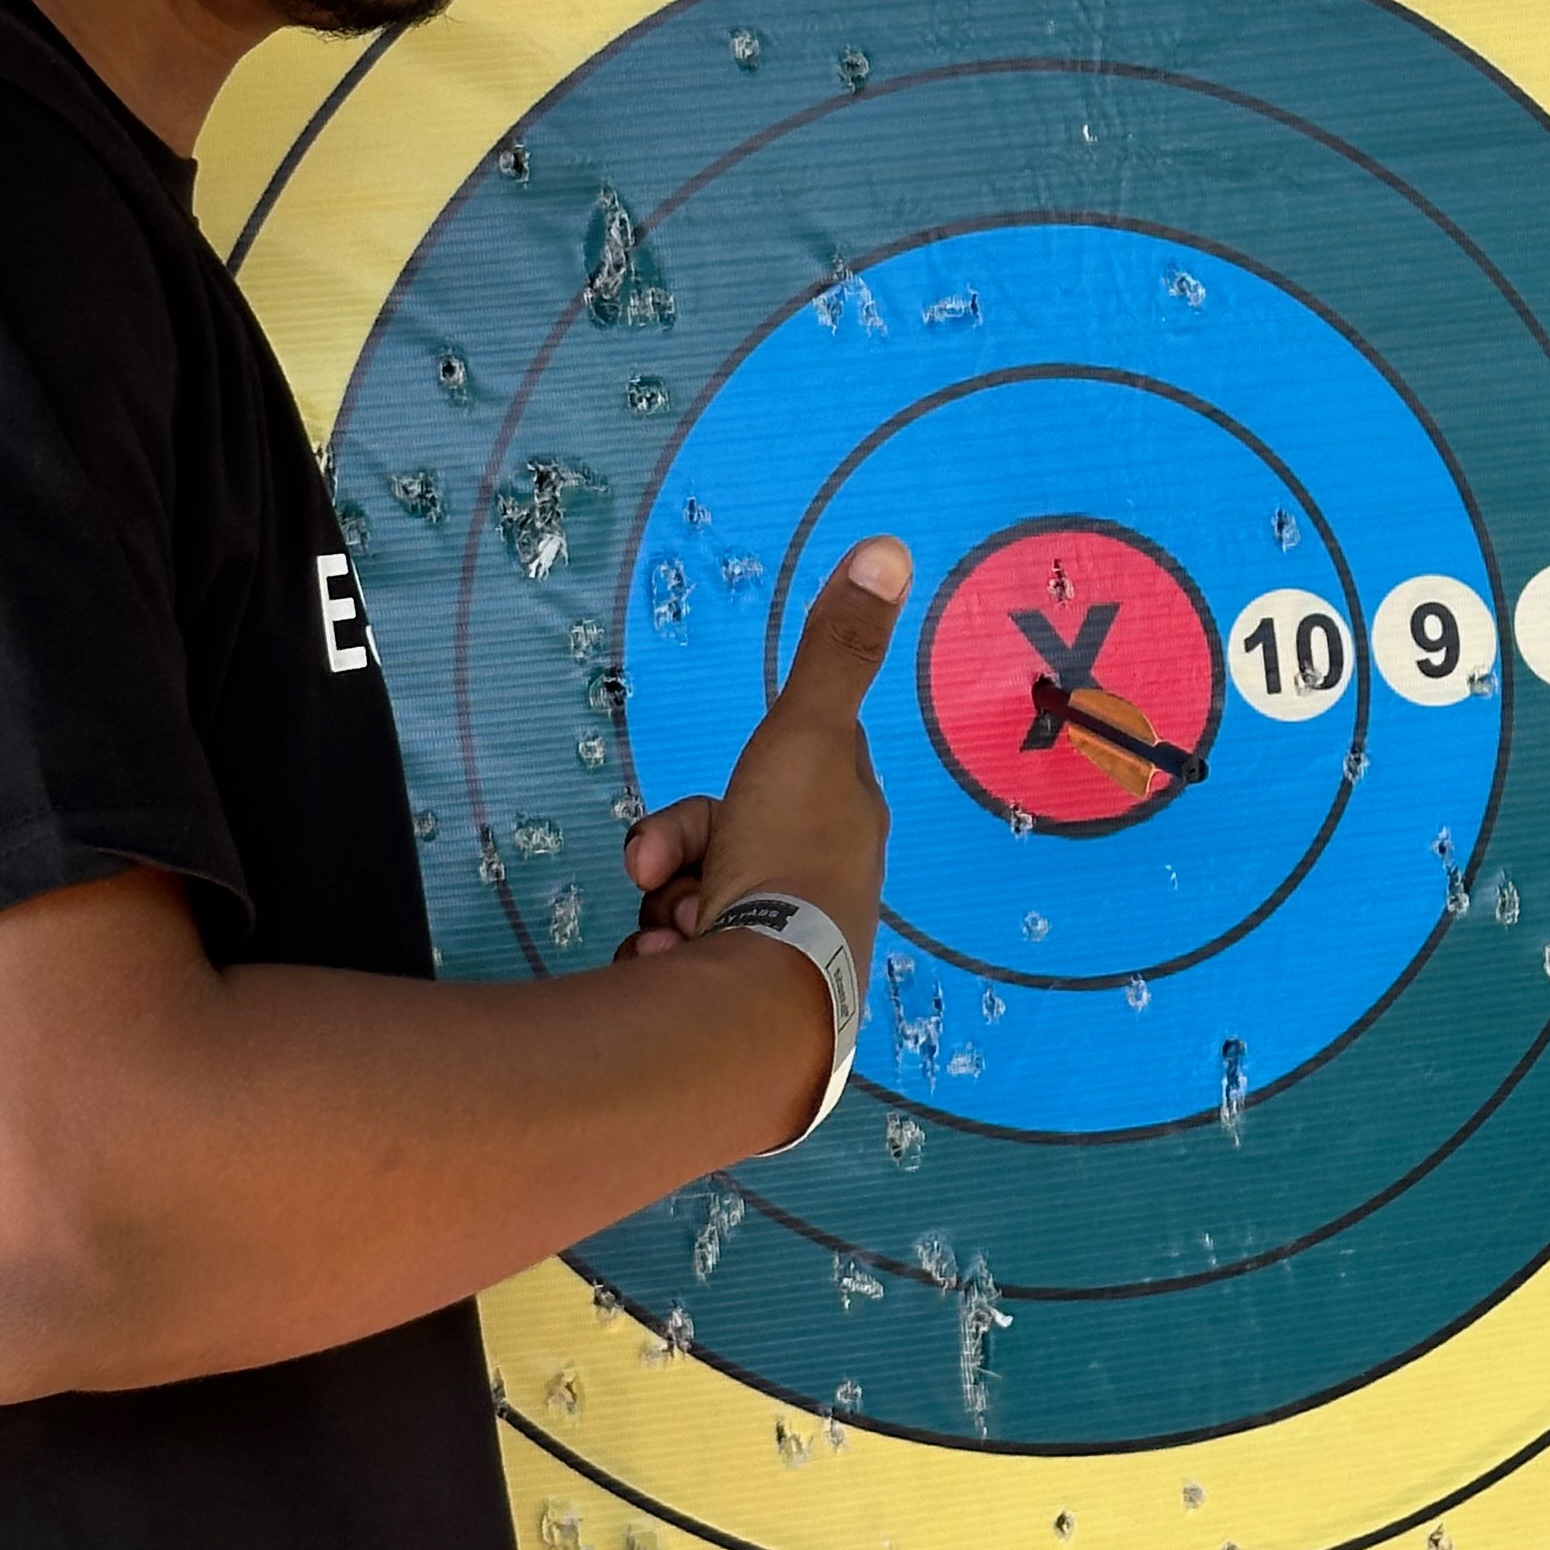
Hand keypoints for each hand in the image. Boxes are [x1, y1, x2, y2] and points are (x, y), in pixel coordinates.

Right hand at [617, 534, 907, 976]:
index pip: (788, 777)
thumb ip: (836, 648)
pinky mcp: (752, 1003)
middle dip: (678, 857)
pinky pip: (684, 964)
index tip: (705, 815)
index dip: (735, 786)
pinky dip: (661, 964)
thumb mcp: (808, 730)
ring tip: (669, 936)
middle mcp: (824, 883)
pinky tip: (661, 972)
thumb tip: (890, 546)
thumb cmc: (789, 851)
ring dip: (666, 909)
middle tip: (658, 876)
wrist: (764, 995)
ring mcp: (790, 949)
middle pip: (725, 841)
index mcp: (843, 819)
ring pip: (697, 900)